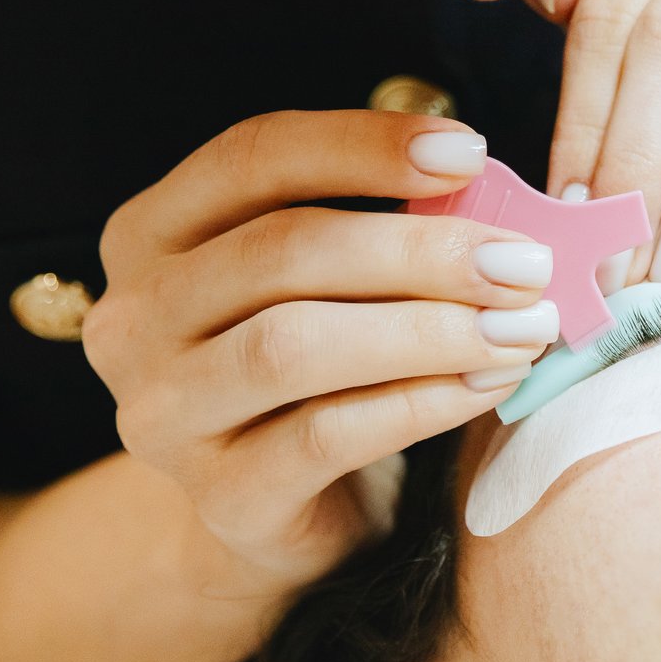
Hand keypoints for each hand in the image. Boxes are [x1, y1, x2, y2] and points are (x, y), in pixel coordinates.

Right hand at [83, 111, 559, 584]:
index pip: (252, 158)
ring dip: (428, 329)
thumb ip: (383, 236)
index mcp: (153, 233)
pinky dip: (422, 402)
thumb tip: (495, 208)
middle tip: (524, 264)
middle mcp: (136, 317)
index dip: (363, 144)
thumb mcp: (334, 289)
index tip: (469, 150)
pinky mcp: (222, 495)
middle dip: (421, 251)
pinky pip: (328, 435)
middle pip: (282, 252)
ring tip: (521, 327)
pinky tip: (489, 384)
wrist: (282, 517)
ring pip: (294, 345)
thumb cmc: (319, 376)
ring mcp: (165, 412)